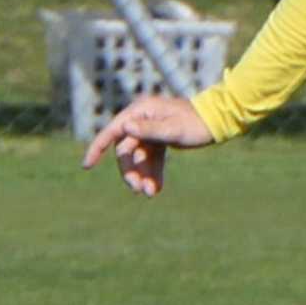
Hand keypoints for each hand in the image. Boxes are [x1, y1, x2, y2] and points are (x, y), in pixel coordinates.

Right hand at [81, 95, 214, 197]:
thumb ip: (149, 129)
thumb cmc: (196, 122)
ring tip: (150, 193)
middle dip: (131, 171)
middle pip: (126, 150)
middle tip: (138, 190)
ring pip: (139, 158)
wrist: (219, 121)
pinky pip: (151, 159)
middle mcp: (143, 119)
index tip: (86, 166)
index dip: (97, 147)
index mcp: (142, 111)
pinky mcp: (160, 140)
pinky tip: (156, 189)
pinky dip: (152, 173)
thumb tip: (125, 126)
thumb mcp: (173, 129)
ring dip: (143, 175)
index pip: (113, 131)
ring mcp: (151, 130)